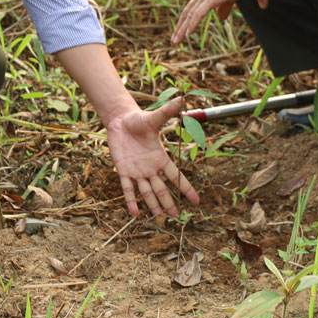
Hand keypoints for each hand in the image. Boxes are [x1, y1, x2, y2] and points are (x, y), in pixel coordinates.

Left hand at [105, 98, 199, 216]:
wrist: (120, 120)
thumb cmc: (138, 120)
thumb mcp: (153, 118)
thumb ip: (166, 112)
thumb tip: (181, 99)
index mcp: (160, 157)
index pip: (176, 176)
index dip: (186, 188)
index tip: (196, 202)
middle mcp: (150, 167)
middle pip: (162, 188)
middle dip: (169, 202)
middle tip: (176, 218)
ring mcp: (136, 171)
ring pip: (146, 191)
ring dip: (152, 204)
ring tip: (159, 217)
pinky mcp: (122, 170)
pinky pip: (128, 188)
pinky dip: (131, 200)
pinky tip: (135, 213)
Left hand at [171, 0, 253, 42]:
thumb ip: (223, 8)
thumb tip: (219, 18)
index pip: (192, 9)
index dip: (186, 21)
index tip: (182, 31)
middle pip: (187, 13)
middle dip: (180, 27)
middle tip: (175, 40)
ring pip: (190, 15)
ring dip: (183, 29)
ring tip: (177, 41)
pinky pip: (198, 14)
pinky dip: (192, 24)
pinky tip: (188, 33)